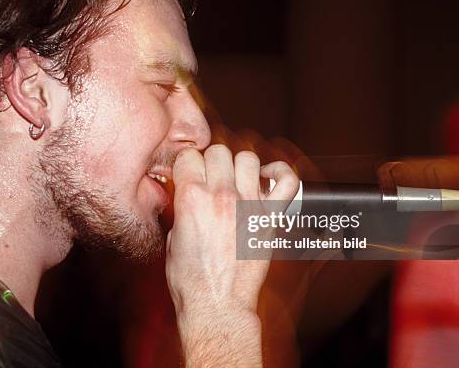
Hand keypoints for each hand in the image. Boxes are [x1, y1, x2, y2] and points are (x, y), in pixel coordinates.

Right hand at [165, 144, 298, 365]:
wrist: (217, 305)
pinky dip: (279, 173)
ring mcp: (249, 205)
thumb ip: (181, 207)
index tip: (187, 175)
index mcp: (191, 200)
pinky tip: (265, 180)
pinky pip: (286, 180)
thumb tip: (187, 192)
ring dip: (238, 167)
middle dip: (210, 163)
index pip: (188, 156)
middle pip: (217, 152)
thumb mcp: (171, 237)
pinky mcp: (270, 218)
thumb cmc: (191, 280)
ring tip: (234, 181)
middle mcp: (222, 197)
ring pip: (247, 158)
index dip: (186, 165)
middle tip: (209, 180)